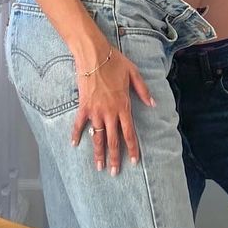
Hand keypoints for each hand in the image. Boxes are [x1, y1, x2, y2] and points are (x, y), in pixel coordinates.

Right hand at [71, 48, 154, 172]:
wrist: (94, 54)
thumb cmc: (115, 62)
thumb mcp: (134, 74)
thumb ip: (143, 91)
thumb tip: (153, 104)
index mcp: (123, 106)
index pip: (129, 133)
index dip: (132, 148)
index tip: (134, 161)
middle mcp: (109, 112)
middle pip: (112, 140)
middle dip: (115, 158)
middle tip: (115, 173)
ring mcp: (95, 110)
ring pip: (97, 136)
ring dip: (98, 153)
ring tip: (99, 167)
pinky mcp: (83, 106)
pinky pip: (79, 123)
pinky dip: (76, 134)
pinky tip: (74, 145)